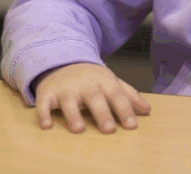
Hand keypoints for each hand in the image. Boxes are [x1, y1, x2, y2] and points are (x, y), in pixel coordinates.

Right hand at [33, 63, 150, 133]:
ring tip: (79, 129)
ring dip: (73, 115)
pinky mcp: (47, 93)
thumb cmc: (91, 78)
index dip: (125, 109)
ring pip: (69, 101)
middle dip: (102, 113)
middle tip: (109, 129)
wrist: (61, 61)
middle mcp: (84, 83)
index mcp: (103, 80)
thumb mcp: (111, 81)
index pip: (116, 94)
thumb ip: (129, 95)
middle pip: (94, 97)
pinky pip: (43, 103)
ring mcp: (65, 88)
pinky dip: (43, 113)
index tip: (132, 125)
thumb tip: (148, 110)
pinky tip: (46, 125)